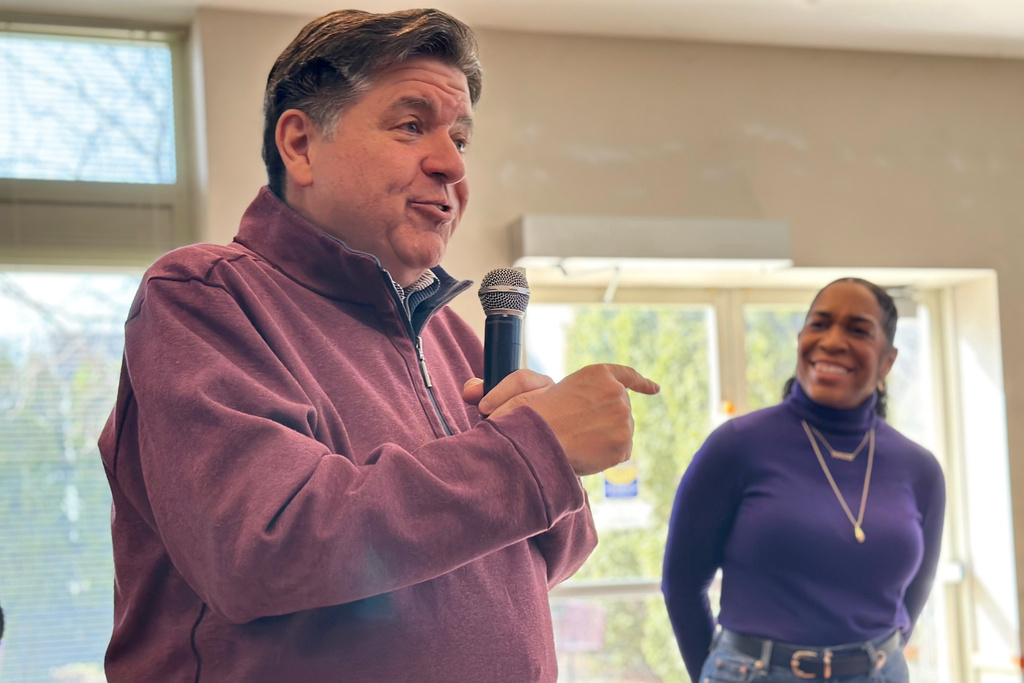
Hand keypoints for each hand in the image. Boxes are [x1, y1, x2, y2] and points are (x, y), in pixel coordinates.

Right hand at [465, 365, 659, 476]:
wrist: (538, 443)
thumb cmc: (528, 416)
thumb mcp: (521, 391)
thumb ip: (516, 384)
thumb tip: (477, 389)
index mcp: (597, 374)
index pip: (625, 375)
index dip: (639, 382)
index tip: (653, 388)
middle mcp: (616, 393)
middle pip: (616, 410)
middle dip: (599, 420)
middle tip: (572, 429)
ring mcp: (624, 418)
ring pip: (617, 431)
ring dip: (599, 437)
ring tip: (573, 441)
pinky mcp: (625, 443)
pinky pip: (617, 451)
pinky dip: (603, 455)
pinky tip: (584, 453)